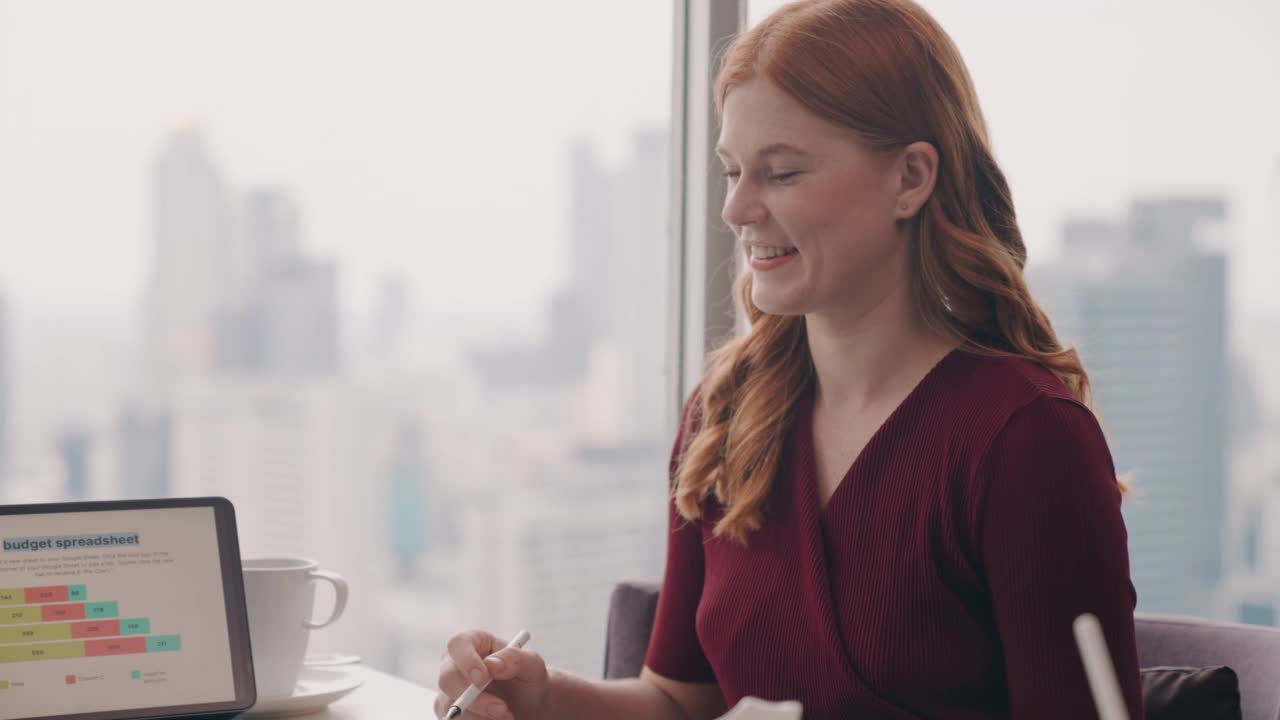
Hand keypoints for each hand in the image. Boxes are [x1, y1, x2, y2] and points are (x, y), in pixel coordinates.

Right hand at [436, 629, 551, 719]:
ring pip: (451, 705)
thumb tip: (491, 664)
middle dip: (475, 698)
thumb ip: (515, 658)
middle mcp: (455, 664)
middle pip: (448, 679)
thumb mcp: (532, 664)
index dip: (466, 661)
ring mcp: (450, 689)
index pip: (458, 644)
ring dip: (480, 715)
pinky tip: (496, 719)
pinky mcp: (450, 711)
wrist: (528, 706)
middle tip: (502, 709)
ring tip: (507, 715)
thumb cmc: (527, 678)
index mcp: (473, 642)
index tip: (483, 679)